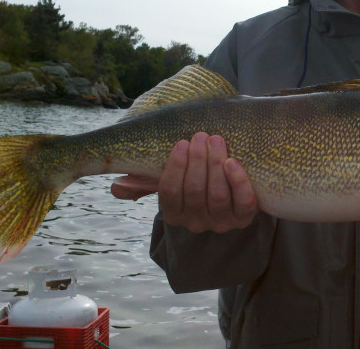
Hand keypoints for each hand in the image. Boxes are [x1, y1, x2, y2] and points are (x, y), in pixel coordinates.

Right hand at [110, 132, 257, 232]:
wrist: (228, 200)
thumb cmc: (193, 183)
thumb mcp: (170, 182)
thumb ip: (143, 183)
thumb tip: (116, 187)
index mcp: (175, 214)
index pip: (170, 193)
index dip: (175, 167)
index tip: (181, 143)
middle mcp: (196, 223)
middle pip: (195, 191)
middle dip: (198, 160)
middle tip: (201, 136)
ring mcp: (221, 223)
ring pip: (217, 195)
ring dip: (216, 164)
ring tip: (216, 140)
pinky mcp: (244, 219)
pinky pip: (243, 203)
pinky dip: (238, 181)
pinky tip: (233, 161)